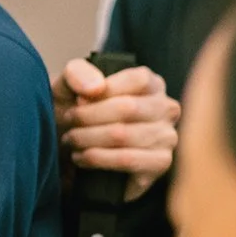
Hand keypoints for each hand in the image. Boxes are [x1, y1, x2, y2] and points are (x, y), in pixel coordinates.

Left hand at [52, 59, 179, 200]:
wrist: (71, 146)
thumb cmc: (76, 110)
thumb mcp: (69, 84)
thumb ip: (78, 73)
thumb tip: (96, 87)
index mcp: (151, 83)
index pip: (136, 80)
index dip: (102, 91)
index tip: (77, 101)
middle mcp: (166, 108)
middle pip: (127, 108)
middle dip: (88, 116)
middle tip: (68, 122)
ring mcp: (167, 137)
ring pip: (122, 135)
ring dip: (87, 138)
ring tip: (71, 140)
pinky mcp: (159, 163)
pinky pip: (126, 160)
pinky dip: (96, 159)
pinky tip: (81, 157)